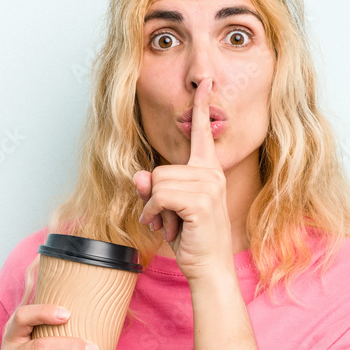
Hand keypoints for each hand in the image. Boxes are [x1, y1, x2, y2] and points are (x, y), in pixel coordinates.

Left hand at [134, 77, 233, 280]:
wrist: (209, 268)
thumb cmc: (191, 239)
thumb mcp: (166, 209)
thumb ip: (153, 188)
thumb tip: (138, 175)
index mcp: (207, 170)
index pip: (202, 133)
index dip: (200, 107)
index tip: (204, 82)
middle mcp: (211, 174)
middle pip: (160, 168)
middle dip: (155, 197)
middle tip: (169, 219)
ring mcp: (208, 186)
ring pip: (157, 182)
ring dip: (154, 208)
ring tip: (171, 224)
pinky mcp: (200, 201)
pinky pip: (159, 196)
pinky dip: (154, 213)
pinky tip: (167, 227)